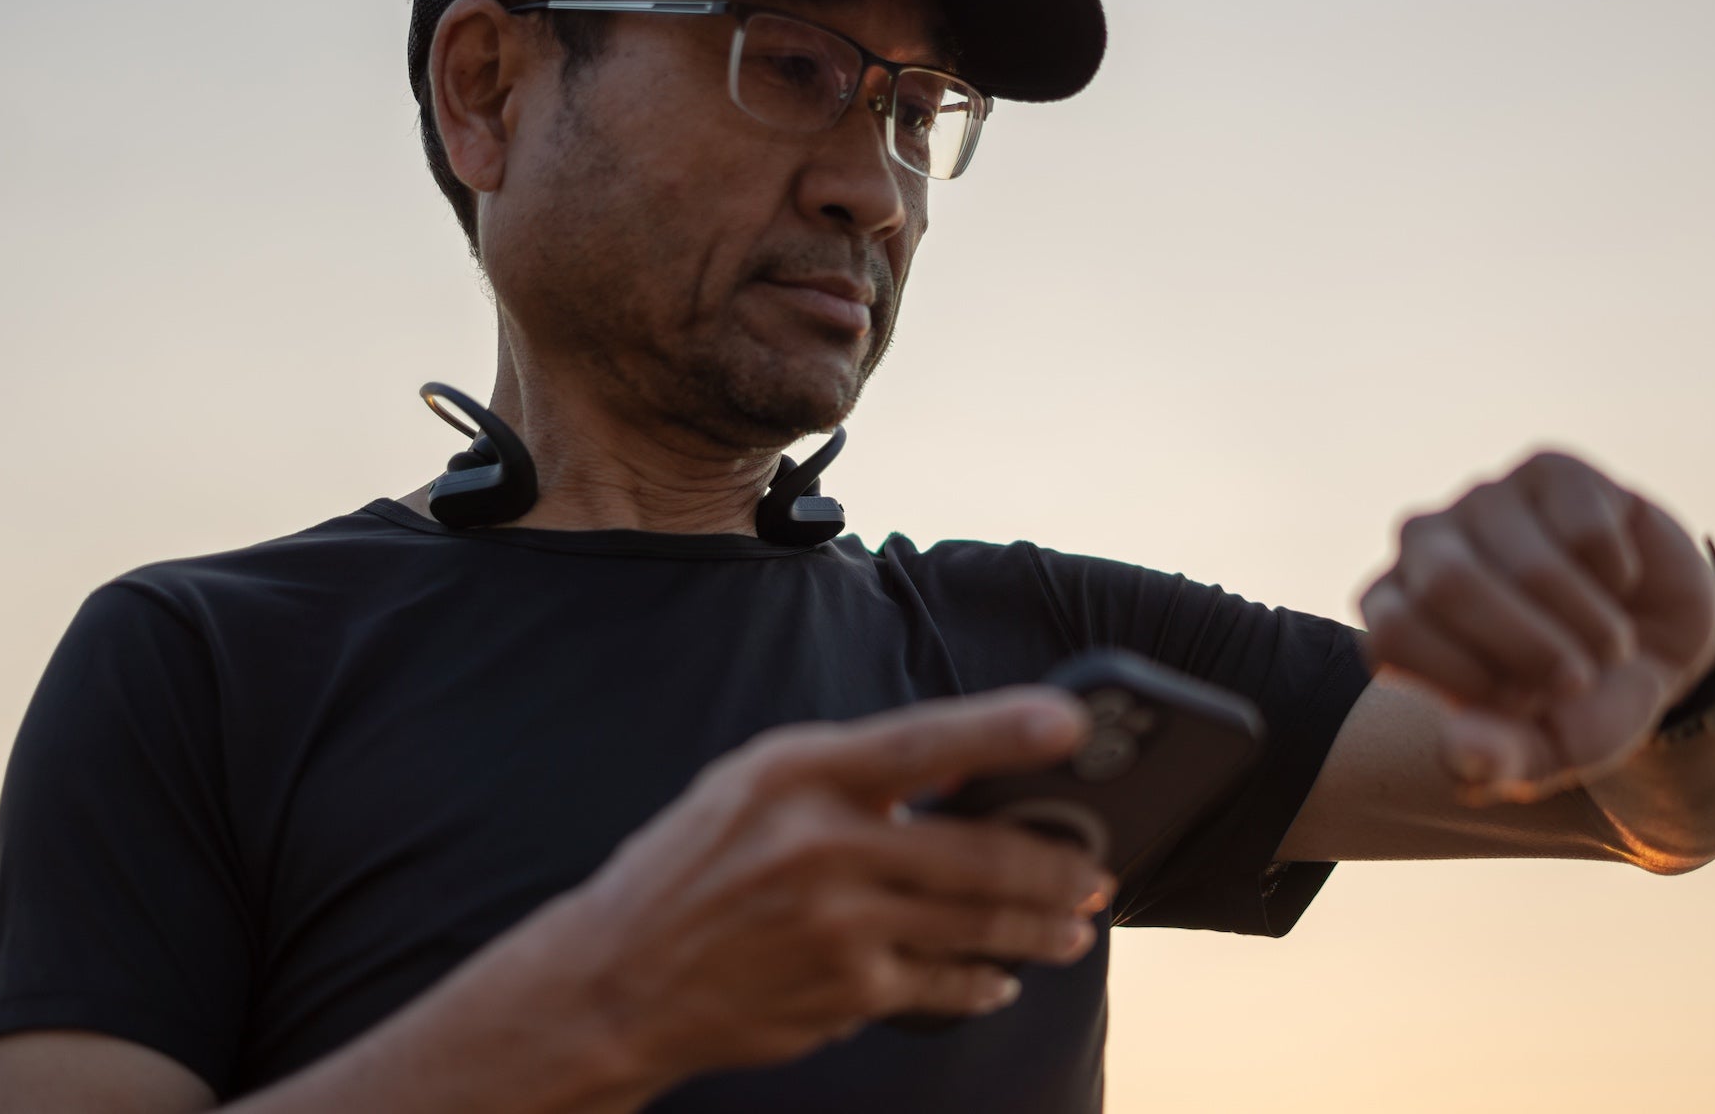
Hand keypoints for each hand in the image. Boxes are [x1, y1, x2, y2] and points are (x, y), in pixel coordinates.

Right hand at [531, 689, 1110, 1082]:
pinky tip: (1000, 977)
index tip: (1069, 721)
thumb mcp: (755, 786)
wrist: (616, 977)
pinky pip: (943, 985)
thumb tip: (963, 777)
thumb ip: (853, 776)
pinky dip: (981, 982)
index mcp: (799, 774)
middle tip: (1097, 868)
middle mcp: (821, 846)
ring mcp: (837, 926)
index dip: (1003, 729)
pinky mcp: (844, 992)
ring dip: (1040, 928)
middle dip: (1055, 865)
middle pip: (977, 852)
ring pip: (976, 925)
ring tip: (1073, 925)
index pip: (922, 741)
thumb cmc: (693, 866)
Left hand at [1359, 451, 1714, 803]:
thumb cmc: (1579, 700)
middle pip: (1449, 584)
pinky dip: (1620, 576)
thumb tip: (1461, 757)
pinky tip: (1618, 582)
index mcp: (1395, 610)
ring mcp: (1485, 500)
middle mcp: (1424, 544)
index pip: (1389, 632)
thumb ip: (1498, 761)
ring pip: (1529, 562)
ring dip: (1590, 624)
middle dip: (1530, 649)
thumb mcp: (1545, 750)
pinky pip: (1586, 529)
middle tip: (1577, 682)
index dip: (1466, 678)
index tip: (1522, 706)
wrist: (1659, 650)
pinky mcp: (1550, 472)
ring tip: (1609, 645)